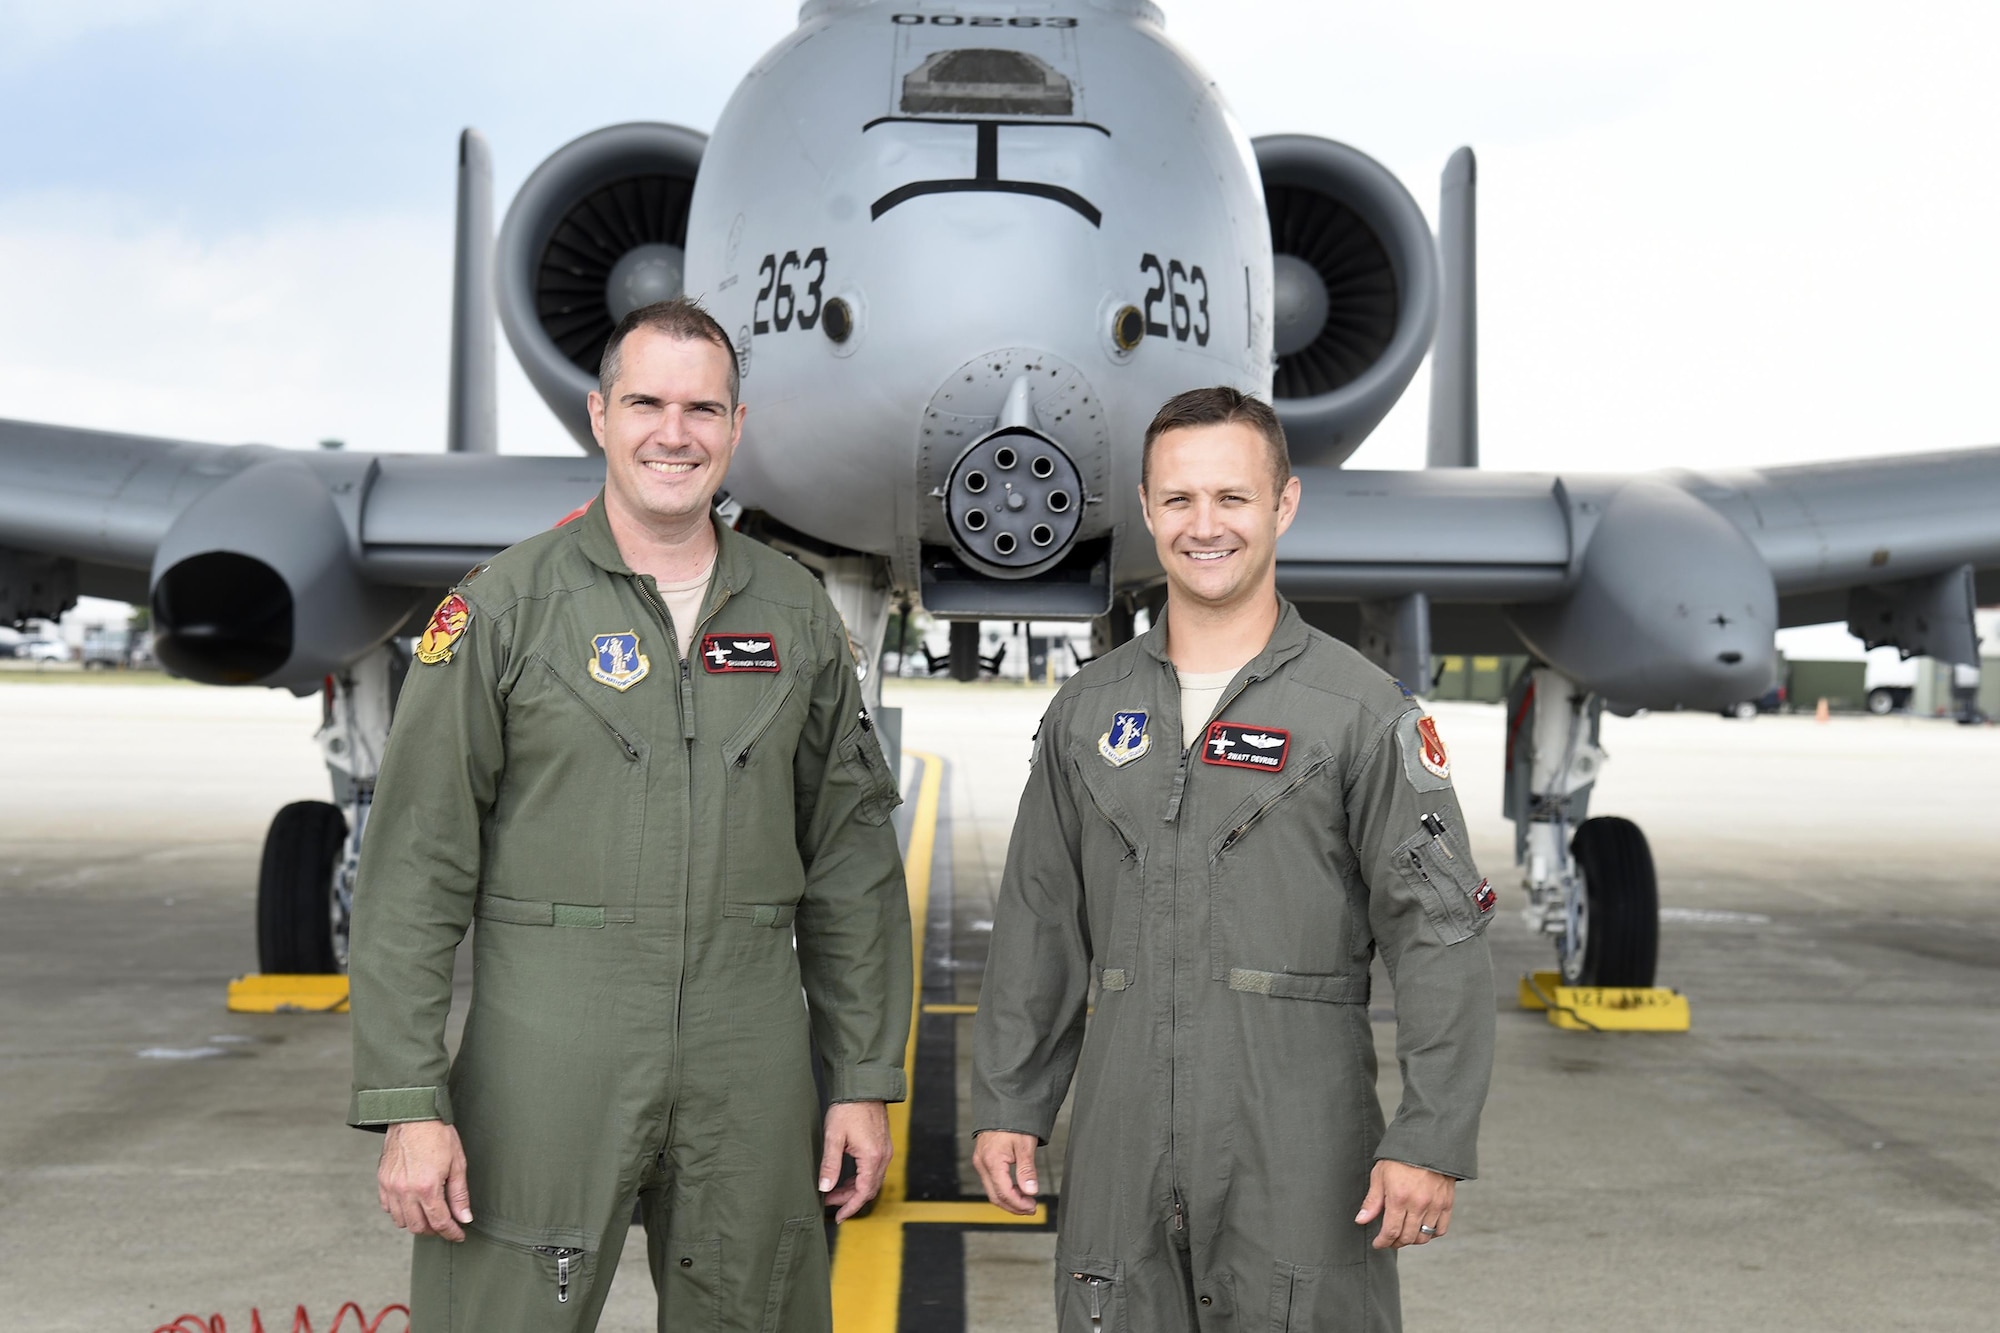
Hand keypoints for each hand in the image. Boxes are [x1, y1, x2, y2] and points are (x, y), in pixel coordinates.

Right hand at [378, 1120, 472, 1241]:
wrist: (413, 1114)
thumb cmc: (438, 1134)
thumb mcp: (457, 1163)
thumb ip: (459, 1194)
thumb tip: (464, 1218)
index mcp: (427, 1187)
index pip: (440, 1222)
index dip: (451, 1232)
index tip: (458, 1235)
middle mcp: (405, 1191)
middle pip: (418, 1227)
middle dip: (434, 1231)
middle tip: (445, 1225)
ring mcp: (391, 1187)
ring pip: (401, 1221)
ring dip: (416, 1223)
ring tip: (429, 1214)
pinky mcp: (382, 1181)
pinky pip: (388, 1208)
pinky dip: (400, 1212)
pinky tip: (412, 1204)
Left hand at [820, 1101, 891, 1221]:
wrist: (864, 1087)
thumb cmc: (848, 1109)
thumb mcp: (833, 1137)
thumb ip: (830, 1165)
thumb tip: (825, 1188)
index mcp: (872, 1157)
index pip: (863, 1193)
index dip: (850, 1207)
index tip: (838, 1216)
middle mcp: (883, 1156)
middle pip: (869, 1189)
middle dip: (850, 1199)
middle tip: (830, 1203)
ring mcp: (884, 1151)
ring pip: (872, 1180)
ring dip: (854, 1189)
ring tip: (834, 1191)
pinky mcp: (882, 1145)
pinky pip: (874, 1170)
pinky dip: (860, 1178)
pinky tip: (846, 1177)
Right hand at [971, 1130, 1039, 1214]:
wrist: (1002, 1106)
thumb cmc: (1014, 1122)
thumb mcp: (1025, 1146)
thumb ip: (1027, 1171)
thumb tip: (1030, 1191)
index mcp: (992, 1161)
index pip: (1004, 1192)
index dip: (1018, 1204)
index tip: (1032, 1207)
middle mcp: (982, 1163)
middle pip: (995, 1196)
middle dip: (1014, 1206)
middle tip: (1031, 1208)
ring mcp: (980, 1162)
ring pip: (992, 1191)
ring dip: (1009, 1200)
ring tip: (1026, 1201)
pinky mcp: (983, 1160)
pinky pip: (991, 1182)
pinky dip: (1004, 1190)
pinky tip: (1017, 1190)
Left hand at [1355, 1159, 1454, 1248]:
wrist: (1427, 1142)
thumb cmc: (1400, 1158)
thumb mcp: (1380, 1175)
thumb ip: (1372, 1201)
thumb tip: (1361, 1220)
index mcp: (1399, 1198)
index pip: (1391, 1231)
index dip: (1383, 1242)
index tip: (1378, 1243)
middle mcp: (1418, 1204)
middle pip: (1407, 1237)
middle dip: (1395, 1243)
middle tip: (1389, 1240)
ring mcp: (1435, 1205)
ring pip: (1424, 1236)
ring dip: (1412, 1240)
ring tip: (1404, 1234)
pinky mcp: (1447, 1203)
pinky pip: (1441, 1229)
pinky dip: (1431, 1234)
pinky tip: (1422, 1229)